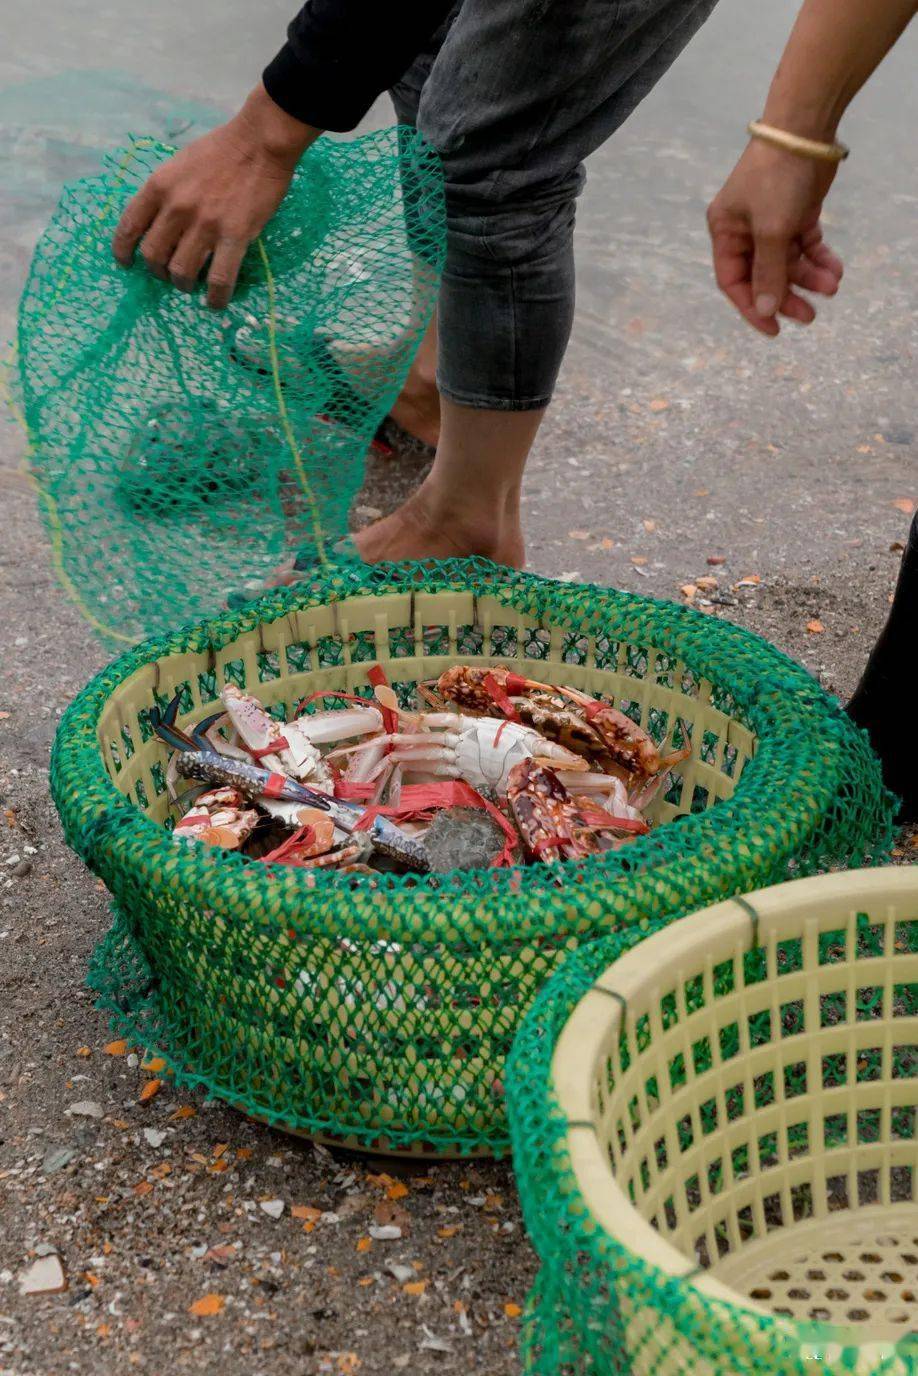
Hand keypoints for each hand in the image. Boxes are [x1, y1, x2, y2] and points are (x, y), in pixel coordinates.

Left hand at [112, 85, 318, 307]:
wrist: (259, 143)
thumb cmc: (221, 149)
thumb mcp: (179, 163)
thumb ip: (166, 192)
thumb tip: (160, 222)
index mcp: (159, 186)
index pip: (129, 226)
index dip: (123, 251)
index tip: (126, 262)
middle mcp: (176, 208)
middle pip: (153, 256)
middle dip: (158, 271)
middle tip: (169, 274)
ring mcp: (205, 225)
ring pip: (181, 272)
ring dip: (183, 285)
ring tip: (191, 286)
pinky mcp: (234, 238)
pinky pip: (219, 279)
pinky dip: (215, 298)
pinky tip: (215, 303)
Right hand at [706, 139, 843, 336]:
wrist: (805, 129)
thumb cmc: (775, 177)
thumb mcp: (771, 230)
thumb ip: (768, 273)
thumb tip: (765, 310)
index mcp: (725, 232)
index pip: (733, 281)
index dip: (752, 307)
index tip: (774, 329)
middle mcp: (745, 230)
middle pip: (764, 276)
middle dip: (788, 296)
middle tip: (809, 316)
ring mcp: (772, 221)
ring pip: (789, 262)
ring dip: (810, 278)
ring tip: (832, 286)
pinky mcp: (796, 213)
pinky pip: (806, 246)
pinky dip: (820, 258)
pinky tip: (835, 268)